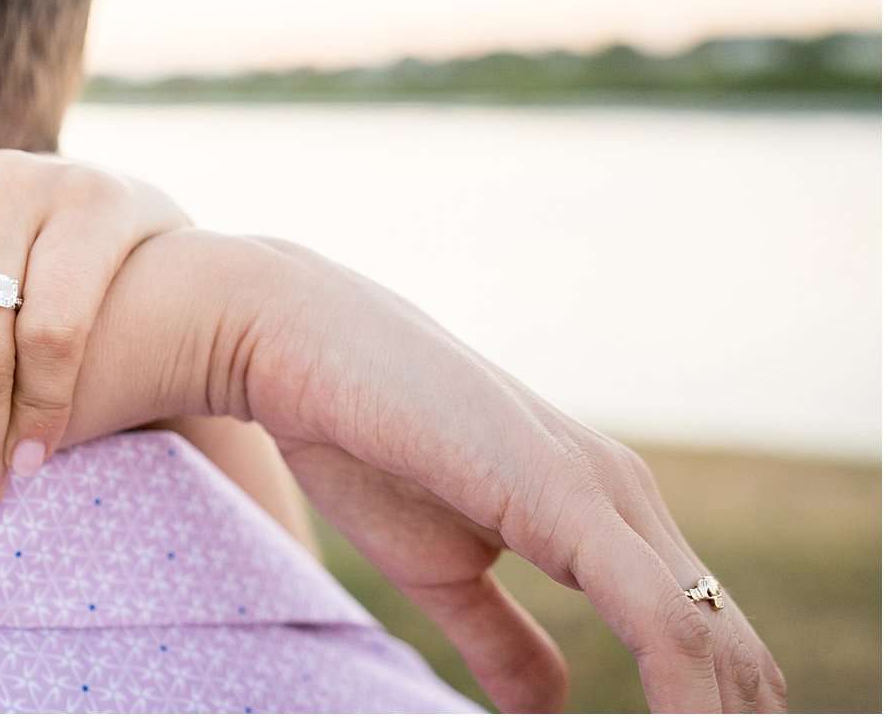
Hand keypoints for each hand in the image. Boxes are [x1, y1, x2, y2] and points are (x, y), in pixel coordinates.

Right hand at [227, 238, 786, 712]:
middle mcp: (628, 500)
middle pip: (736, 655)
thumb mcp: (440, 571)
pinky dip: (685, 705)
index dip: (713, 720)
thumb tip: (548, 709)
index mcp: (604, 518)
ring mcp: (609, 495)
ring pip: (717, 646)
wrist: (297, 347)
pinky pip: (666, 623)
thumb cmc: (361, 443)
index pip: (703, 641)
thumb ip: (500, 638)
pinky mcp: (574, 497)